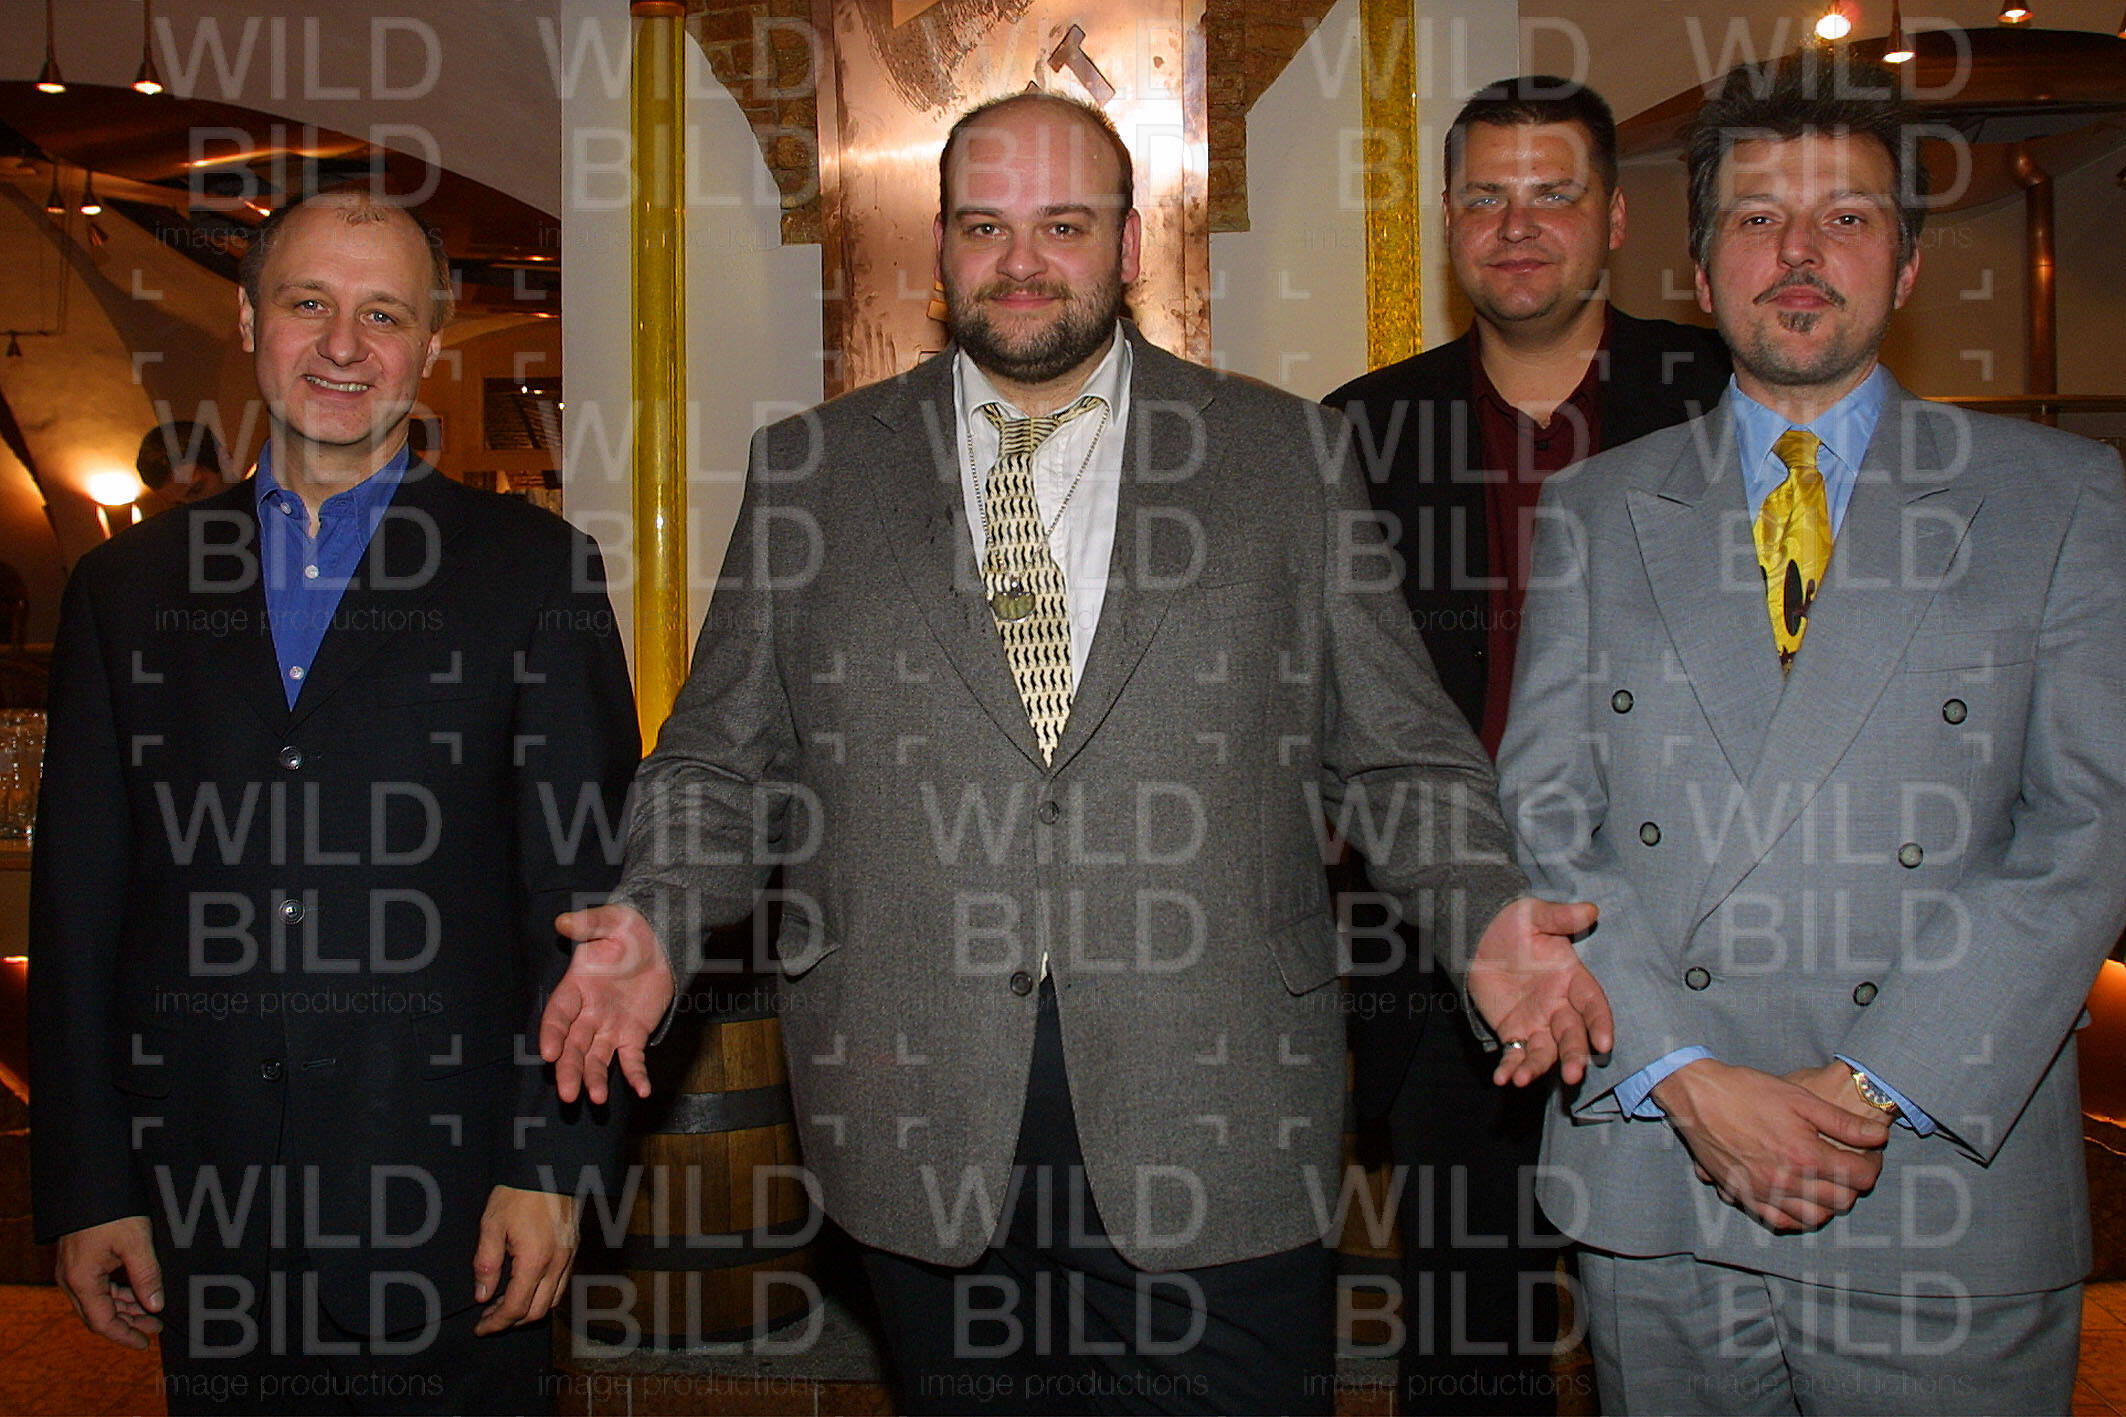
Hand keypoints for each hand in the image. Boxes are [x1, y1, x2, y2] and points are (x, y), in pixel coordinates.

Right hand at [55, 1216, 162, 1348]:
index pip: (102, 1322)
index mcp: (82, 1280)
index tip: (145, 1343)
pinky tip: (138, 1295)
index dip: (125, 1335)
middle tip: (155, 1327)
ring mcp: (74, 1272)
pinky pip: (98, 1288)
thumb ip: (146, 1275)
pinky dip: (118, 1295)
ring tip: (152, 1313)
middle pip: (99, 1315)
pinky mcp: (80, 1263)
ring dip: (125, 1310)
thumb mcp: (136, 1242)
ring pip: (99, 1302)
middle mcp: (72, 1280)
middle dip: (128, 1324)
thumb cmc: (111, 1210)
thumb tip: (155, 1306)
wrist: (90, 1184)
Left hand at [471, 1185, 577, 1335]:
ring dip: (528, 1310)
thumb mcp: (492, 1225)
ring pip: (552, 1301)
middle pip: (536, 1311)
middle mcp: (557, 1264)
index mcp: (535, 1260)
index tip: (480, 1327)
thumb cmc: (518, 1193)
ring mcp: (568, 1257)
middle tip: (489, 1317)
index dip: (496, 1323)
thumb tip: (482, 1295)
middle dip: (511, 1321)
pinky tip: (526, 1286)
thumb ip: (486, 1264)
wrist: (547, 1167)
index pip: (516, 1307)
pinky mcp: (573, 1249)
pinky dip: (543, 1295)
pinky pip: (561, 1284)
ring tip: (505, 1304)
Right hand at [541, 903, 674, 1103]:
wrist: (660, 939)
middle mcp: (588, 1013)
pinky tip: (642, 1091)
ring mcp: (610, 1026)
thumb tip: (563, 921)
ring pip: (597, 1058)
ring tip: (597, 1098)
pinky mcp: (633, 1034)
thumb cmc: (629, 929)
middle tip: (568, 1093)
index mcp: (576, 987)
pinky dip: (636, 1075)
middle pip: (573, 1046)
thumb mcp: (610, 921)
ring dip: (595, 1078)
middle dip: (569, 1069)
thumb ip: (588, 924)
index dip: (552, 1034)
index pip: (558, 1015)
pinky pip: (632, 1059)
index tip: (550, 1053)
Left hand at [1466, 897, 1610, 1086]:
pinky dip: (1510, 1068)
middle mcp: (1560, 1006)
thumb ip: (1560, 918)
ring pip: (1545, 1051)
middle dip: (1575, 1056)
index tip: (1604, 1043)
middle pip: (1572, 1035)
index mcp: (1572, 978)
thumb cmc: (1514, 924)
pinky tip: (1503, 1079)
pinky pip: (1515, 1054)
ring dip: (1538, 1068)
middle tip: (1573, 1075)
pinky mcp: (1514, 1032)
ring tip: (1524, 1080)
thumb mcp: (1535, 915)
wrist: (1480, 935)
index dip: (1600, 1023)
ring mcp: (1538, 1022)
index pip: (1592, 1004)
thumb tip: (1589, 910)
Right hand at [1652, 1058, 1890, 1232]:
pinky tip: (1801, 1200)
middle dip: (1855, 1184)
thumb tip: (1878, 1137)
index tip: (1871, 1153)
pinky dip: (1798, 1217)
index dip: (1873, 1165)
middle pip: (1841, 1201)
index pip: (1859, 1177)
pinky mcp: (1743, 1195)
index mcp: (1804, 1155)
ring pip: (1814, 1217)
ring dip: (1830, 1204)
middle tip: (1852, 1165)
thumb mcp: (1799, 1097)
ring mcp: (1763, 1192)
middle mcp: (1786, 1181)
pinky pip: (1780, 1221)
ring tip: (1829, 1182)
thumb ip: (1843, 1122)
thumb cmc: (1747, 1091)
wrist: (1698, 1096)